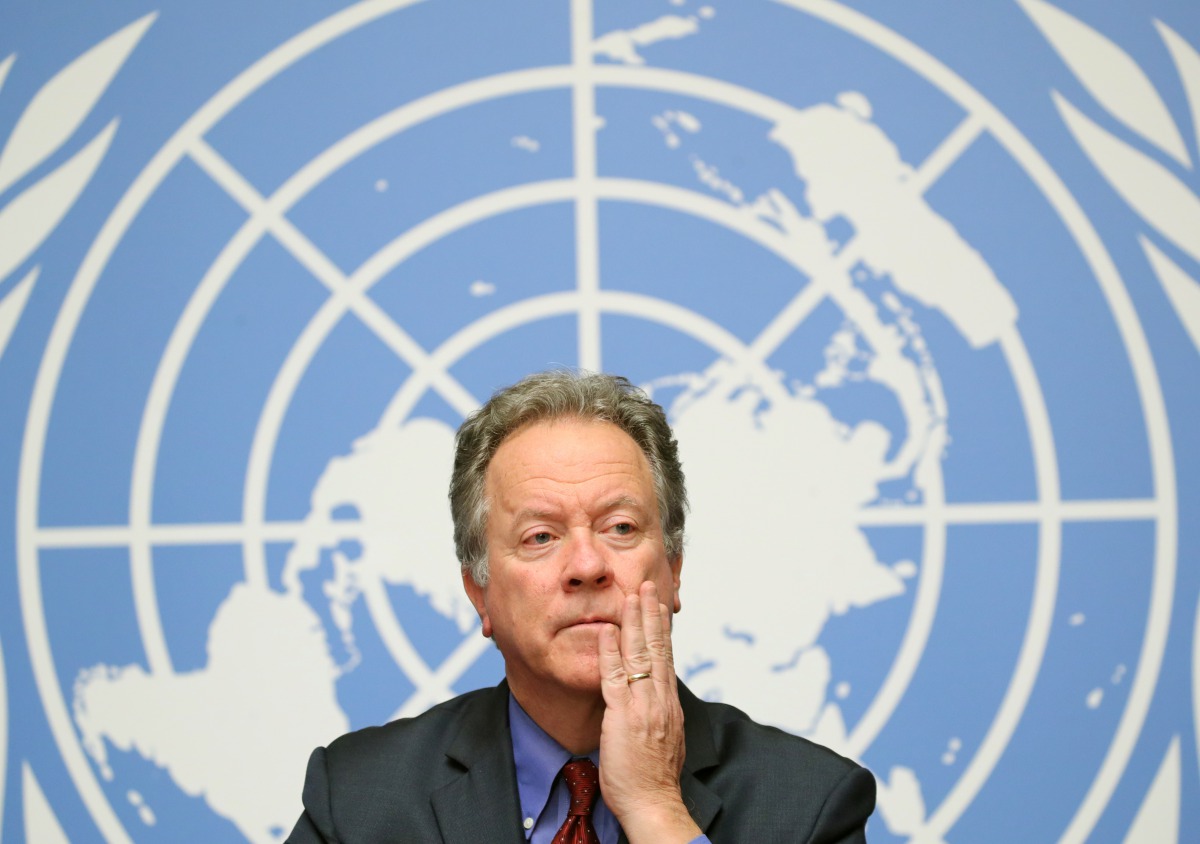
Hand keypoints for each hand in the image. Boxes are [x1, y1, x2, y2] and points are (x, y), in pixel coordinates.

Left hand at [598, 581, 701, 842]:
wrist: (654, 803)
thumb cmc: (654, 780)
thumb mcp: (664, 740)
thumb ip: (660, 717)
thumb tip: (658, 705)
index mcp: (668, 704)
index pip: (666, 658)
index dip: (661, 630)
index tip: (658, 606)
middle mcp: (660, 699)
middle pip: (658, 648)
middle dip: (651, 614)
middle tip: (648, 585)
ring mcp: (643, 706)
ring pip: (640, 655)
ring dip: (634, 622)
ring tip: (631, 595)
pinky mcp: (623, 716)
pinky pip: (615, 678)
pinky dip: (611, 652)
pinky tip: (606, 630)